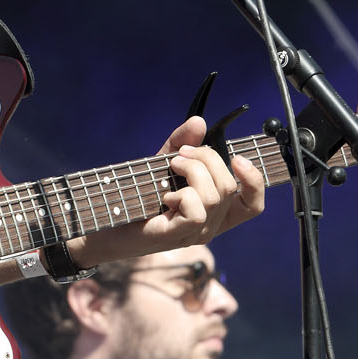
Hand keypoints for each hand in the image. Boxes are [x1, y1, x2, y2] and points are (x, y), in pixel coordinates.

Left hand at [72, 115, 264, 266]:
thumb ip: (182, 143)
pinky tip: (165, 197)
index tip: (237, 158)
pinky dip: (182, 194)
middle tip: (180, 155)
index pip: (252, 204)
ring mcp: (196, 234)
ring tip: (171, 169)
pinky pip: (197, 210)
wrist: (102, 224)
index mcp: (214, 211)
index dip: (255, 180)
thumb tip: (199, 123)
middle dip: (207, 158)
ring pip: (216, 195)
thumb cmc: (135, 197)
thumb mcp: (162, 163)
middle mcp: (211, 225)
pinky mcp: (177, 236)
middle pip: (231, 186)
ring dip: (193, 170)